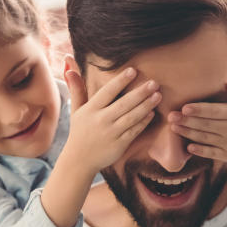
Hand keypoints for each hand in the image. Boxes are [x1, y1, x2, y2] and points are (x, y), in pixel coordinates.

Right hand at [61, 59, 160, 173]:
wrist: (79, 161)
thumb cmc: (79, 132)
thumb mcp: (76, 110)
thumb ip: (76, 88)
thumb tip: (69, 65)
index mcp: (91, 110)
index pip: (107, 92)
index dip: (120, 81)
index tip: (133, 70)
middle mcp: (101, 120)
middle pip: (123, 103)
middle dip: (140, 92)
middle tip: (154, 83)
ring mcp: (111, 133)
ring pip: (132, 117)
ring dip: (146, 106)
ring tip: (158, 95)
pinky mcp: (119, 144)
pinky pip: (134, 131)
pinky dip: (143, 122)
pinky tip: (152, 113)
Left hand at [169, 78, 226, 161]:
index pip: (214, 111)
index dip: (199, 110)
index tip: (184, 108)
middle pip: (206, 125)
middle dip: (187, 121)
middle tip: (171, 116)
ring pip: (205, 138)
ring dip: (188, 134)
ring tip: (173, 127)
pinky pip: (211, 153)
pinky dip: (199, 150)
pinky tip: (188, 146)